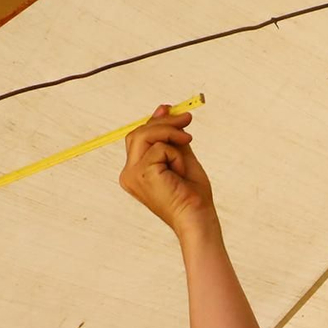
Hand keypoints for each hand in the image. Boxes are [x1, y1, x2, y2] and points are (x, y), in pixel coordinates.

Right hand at [119, 106, 216, 239]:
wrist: (198, 218)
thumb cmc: (193, 195)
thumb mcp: (181, 158)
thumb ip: (171, 137)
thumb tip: (164, 109)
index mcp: (135, 172)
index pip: (138, 138)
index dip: (153, 122)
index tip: (169, 109)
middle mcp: (129, 174)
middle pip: (138, 133)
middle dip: (163, 122)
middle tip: (187, 118)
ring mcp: (132, 175)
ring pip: (145, 135)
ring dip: (170, 133)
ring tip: (188, 140)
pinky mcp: (142, 173)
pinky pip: (159, 148)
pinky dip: (176, 154)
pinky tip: (182, 170)